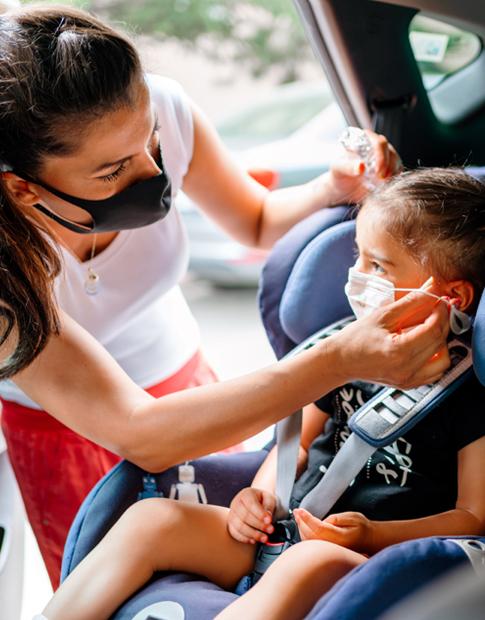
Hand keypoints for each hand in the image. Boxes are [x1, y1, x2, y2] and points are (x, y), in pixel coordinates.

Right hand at [227, 487, 276, 543]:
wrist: (257, 504)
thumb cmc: (263, 501)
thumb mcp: (269, 499)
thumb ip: (269, 506)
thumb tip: (267, 518)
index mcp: (246, 494)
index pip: (251, 504)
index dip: (260, 513)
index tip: (269, 520)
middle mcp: (236, 503)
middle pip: (244, 516)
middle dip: (259, 525)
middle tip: (270, 530)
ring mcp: (232, 514)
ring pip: (239, 526)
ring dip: (253, 534)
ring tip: (264, 538)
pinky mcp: (231, 524)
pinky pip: (234, 533)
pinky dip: (245, 538)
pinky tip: (254, 540)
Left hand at [294, 508, 373, 553]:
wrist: (368, 539)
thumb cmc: (362, 527)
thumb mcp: (353, 517)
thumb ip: (338, 519)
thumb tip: (325, 521)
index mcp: (340, 537)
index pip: (319, 528)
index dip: (307, 519)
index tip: (300, 510)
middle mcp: (333, 545)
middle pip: (311, 535)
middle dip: (301, 522)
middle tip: (296, 511)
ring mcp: (329, 549)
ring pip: (310, 541)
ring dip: (301, 528)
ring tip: (298, 517)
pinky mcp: (327, 549)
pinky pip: (312, 543)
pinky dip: (304, 534)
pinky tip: (303, 526)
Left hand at [325, 130, 401, 204]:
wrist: (342, 188)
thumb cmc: (338, 174)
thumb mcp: (338, 169)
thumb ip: (347, 167)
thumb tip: (361, 166)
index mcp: (362, 139)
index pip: (377, 141)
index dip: (381, 155)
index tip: (378, 170)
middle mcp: (374, 145)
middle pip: (389, 149)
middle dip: (388, 164)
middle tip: (382, 178)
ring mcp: (383, 155)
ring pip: (395, 158)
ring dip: (393, 171)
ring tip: (383, 182)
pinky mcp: (388, 167)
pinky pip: (397, 169)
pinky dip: (395, 176)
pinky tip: (387, 183)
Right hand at [331, 289, 449, 388]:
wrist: (341, 360)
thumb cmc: (355, 338)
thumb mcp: (382, 315)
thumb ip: (411, 302)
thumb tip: (432, 289)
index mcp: (398, 351)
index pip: (433, 329)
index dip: (441, 312)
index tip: (439, 300)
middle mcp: (406, 369)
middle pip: (440, 343)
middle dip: (443, 322)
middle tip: (437, 309)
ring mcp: (408, 380)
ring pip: (443, 360)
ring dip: (442, 341)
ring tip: (430, 328)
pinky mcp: (408, 384)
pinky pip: (435, 372)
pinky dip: (436, 357)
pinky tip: (426, 345)